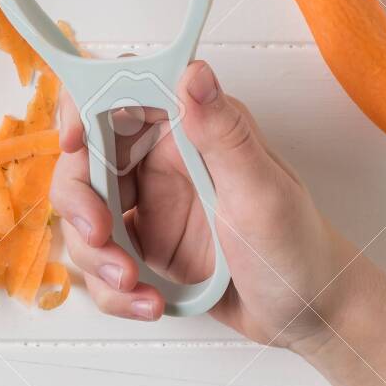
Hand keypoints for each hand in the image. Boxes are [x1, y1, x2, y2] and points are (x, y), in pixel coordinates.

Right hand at [49, 61, 365, 351]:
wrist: (310, 314)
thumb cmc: (299, 248)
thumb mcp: (262, 192)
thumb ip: (224, 134)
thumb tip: (194, 72)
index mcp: (187, 133)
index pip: (118, 97)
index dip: (82, 109)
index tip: (75, 143)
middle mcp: (160, 164)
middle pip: (83, 163)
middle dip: (80, 203)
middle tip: (101, 237)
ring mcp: (147, 209)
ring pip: (82, 218)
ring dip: (96, 257)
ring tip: (136, 286)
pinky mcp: (141, 251)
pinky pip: (97, 265)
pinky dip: (113, 291)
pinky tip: (149, 302)